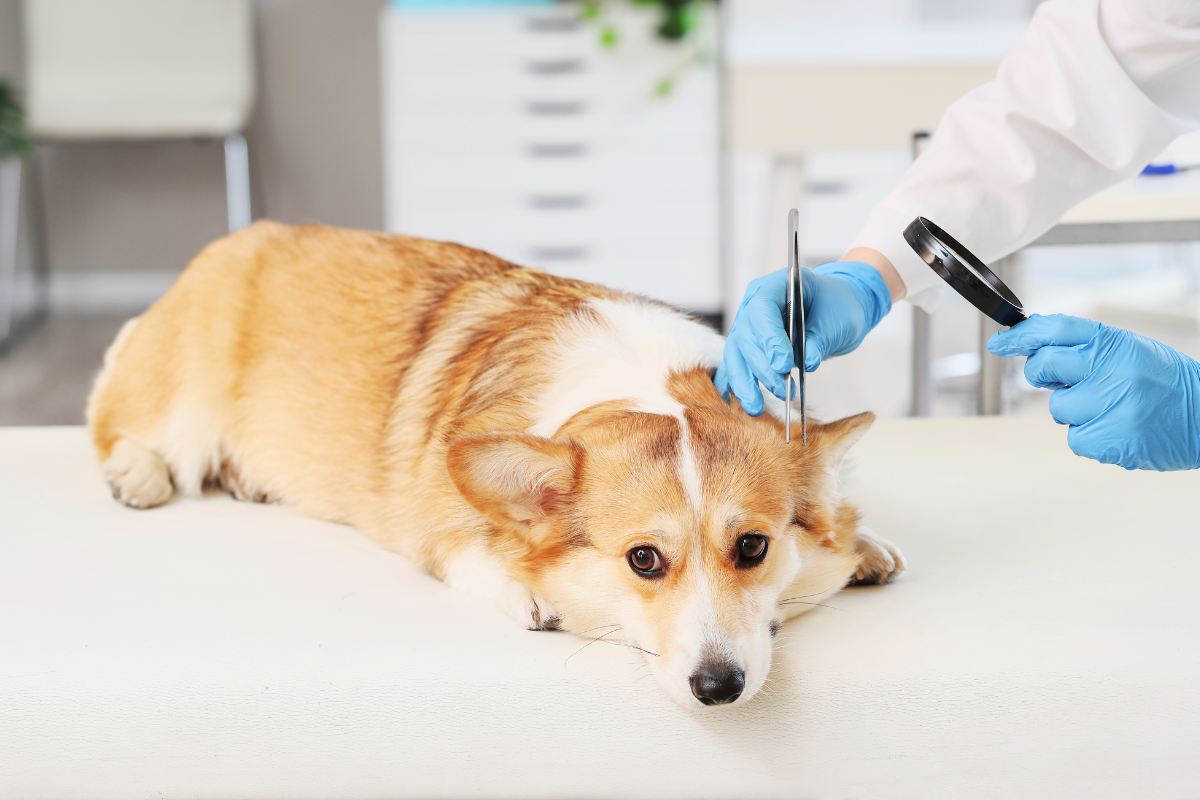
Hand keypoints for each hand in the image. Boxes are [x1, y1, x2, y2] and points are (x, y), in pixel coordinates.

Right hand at [713, 262, 891, 415]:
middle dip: (761, 367)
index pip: (762, 309)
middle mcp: (754, 303)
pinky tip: (737, 402)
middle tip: (782, 390)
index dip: (769, 338)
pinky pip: (734, 365)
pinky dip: (734, 384)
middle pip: (746, 336)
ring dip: (745, 382)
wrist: (836, 311)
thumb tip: (808, 361)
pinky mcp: (747, 347)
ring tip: (757, 407)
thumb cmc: (837, 308)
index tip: (783, 365)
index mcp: (777, 285)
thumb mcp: (837, 320)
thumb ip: (819, 338)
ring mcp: (748, 325)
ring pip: (735, 354)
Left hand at [988, 314, 1199, 470]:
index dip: (1022, 335)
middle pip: (1044, 366)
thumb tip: (1031, 347)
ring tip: (1113, 408)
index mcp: (1115, 343)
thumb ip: (1086, 348)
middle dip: (1044, 374)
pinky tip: (1118, 429)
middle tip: (1069, 381)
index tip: (1000, 342)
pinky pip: (1074, 438)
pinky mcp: (1109, 439)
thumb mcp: (1131, 350)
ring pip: (1058, 408)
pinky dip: (1090, 436)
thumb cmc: (1167, 384)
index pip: (1055, 328)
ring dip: (1076, 411)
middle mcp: (1111, 369)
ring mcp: (1109, 405)